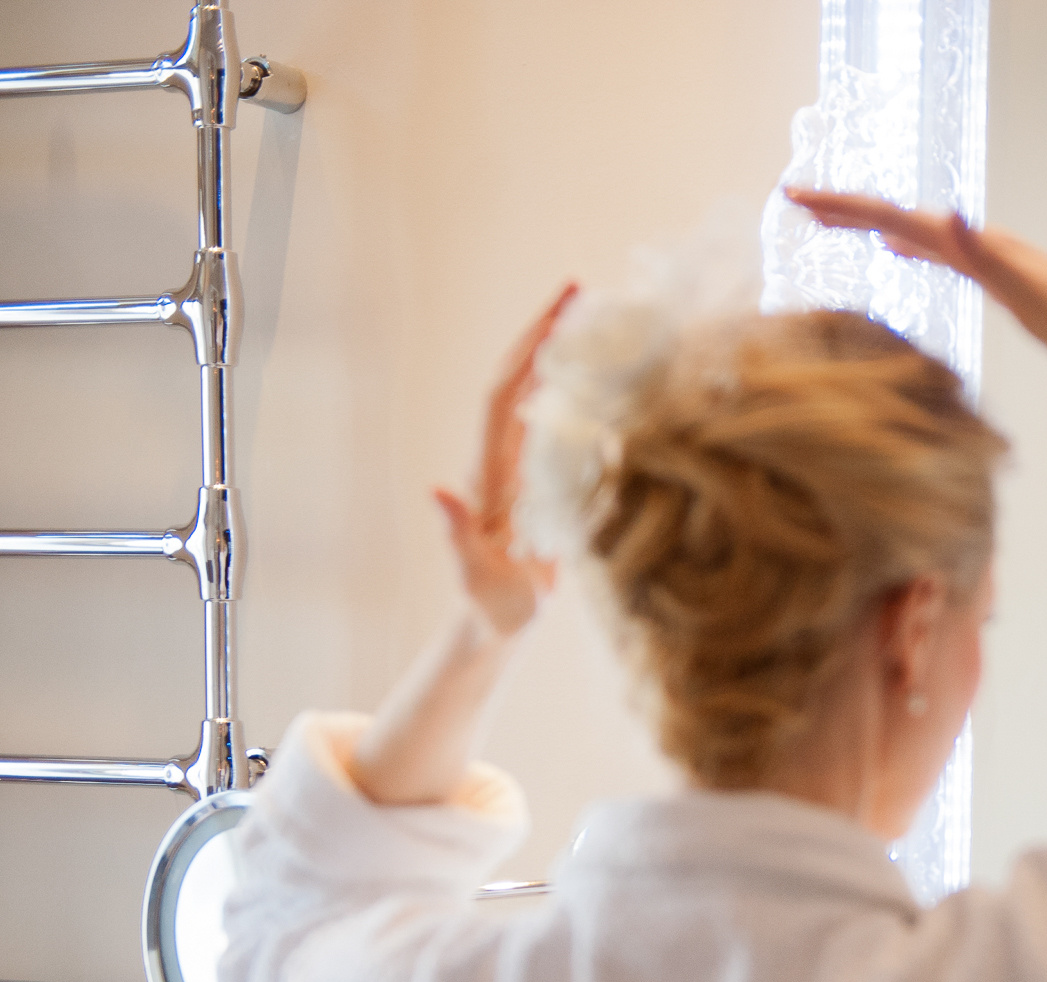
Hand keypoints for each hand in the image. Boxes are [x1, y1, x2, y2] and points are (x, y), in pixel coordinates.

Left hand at [437, 284, 575, 637]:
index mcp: (490, 473)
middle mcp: (503, 461)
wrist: (493, 627)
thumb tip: (436, 489)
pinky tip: (610, 382)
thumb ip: (455, 537)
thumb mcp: (474, 576)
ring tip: (599, 320)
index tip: (560, 308)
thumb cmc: (488, 608)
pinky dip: (581, 397)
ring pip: (540, 400)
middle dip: (545, 334)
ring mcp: (523, 471)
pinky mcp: (543, 486)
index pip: (506, 396)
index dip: (529, 349)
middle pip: (522, 382)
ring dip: (563, 357)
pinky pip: (560, 429)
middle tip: (582, 290)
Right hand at [787, 188, 1046, 368]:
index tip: (798, 198)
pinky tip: (896, 251)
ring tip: (828, 220)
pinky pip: (936, 253)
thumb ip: (990, 257)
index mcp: (977, 245)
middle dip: (845, 209)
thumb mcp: (1032, 295)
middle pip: (897, 217)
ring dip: (868, 223)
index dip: (847, 209)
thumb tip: (952, 213)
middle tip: (793, 199)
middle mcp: (977, 242)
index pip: (898, 218)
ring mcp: (986, 257)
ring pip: (913, 231)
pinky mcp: (995, 276)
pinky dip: (906, 245)